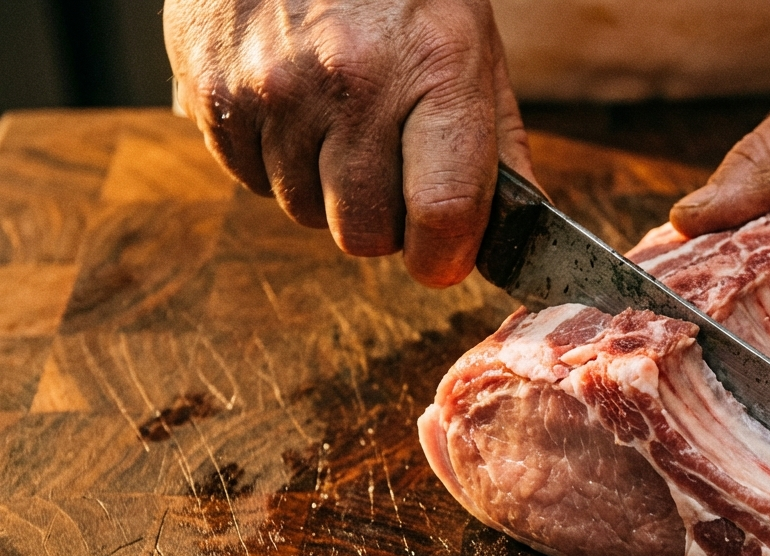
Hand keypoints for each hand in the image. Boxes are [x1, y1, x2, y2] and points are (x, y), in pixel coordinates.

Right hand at [164, 0, 534, 286]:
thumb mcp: (471, 45)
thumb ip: (497, 143)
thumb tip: (516, 230)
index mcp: (433, 69)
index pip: (441, 213)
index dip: (444, 255)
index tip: (444, 255)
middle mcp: (349, 82)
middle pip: (363, 232)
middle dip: (383, 222)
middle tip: (389, 172)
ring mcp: (273, 88)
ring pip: (303, 210)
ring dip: (325, 188)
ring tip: (338, 122)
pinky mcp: (212, 92)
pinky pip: (250, 180)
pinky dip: (276, 162)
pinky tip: (294, 109)